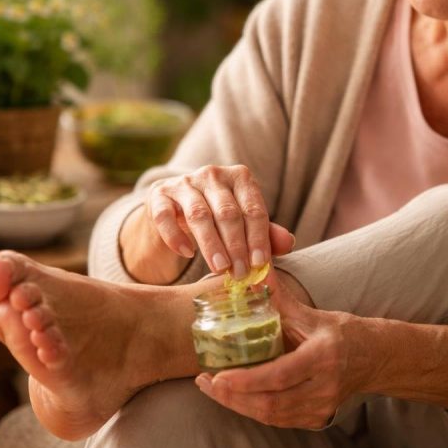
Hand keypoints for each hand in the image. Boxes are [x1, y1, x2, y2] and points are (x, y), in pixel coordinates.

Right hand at [146, 164, 292, 276]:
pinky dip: (176, 236)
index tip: (260, 264)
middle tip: (241, 273)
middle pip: (227, 212)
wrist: (176, 210)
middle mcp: (212, 174)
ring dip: (211, 244)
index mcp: (239, 177)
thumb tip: (288, 244)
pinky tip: (187, 254)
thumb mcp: (244, 223)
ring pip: (199, 214)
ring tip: (220, 268)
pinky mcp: (159, 195)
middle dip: (236, 246)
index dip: (258, 237)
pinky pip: (165, 216)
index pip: (253, 208)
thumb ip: (265, 233)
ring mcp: (183, 183)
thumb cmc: (217, 217)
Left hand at [195, 273, 362, 428]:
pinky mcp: (316, 418)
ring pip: (272, 416)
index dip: (246, 381)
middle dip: (233, 397)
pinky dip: (253, 409)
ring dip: (238, 405)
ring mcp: (322, 407)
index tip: (217, 377)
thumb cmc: (341, 332)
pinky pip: (278, 420)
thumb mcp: (311, 313)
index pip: (280, 375)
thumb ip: (279, 294)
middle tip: (205, 383)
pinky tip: (235, 397)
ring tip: (213, 389)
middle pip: (271, 403)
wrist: (375, 359)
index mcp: (322, 356)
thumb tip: (254, 266)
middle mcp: (324, 387)